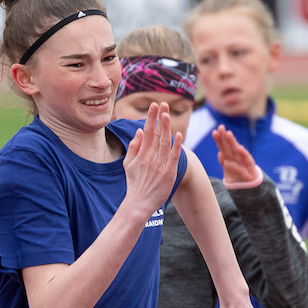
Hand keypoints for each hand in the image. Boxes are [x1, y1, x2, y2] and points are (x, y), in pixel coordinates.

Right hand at [123, 102, 183, 217]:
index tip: (153, 105)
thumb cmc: (134, 184)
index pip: (147, 131)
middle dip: (158, 117)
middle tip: (162, 103)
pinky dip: (176, 146)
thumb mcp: (128, 164)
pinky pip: (173, 157)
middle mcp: (150, 157)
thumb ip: (133, 147)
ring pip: (164, 142)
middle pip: (156, 134)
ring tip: (167, 113)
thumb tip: (140, 130)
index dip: (151, 117)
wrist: (138, 204)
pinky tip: (178, 135)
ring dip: (166, 127)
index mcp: (141, 154)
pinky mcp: (168, 173)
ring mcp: (160, 165)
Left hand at [213, 125, 260, 185]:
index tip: (214, 132)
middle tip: (221, 127)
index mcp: (234, 159)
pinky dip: (238, 161)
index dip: (220, 140)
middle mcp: (240, 160)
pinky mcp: (250, 173)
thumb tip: (219, 153)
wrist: (253, 190)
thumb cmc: (240, 179)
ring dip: (233, 143)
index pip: (225, 148)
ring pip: (238, 153)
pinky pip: (243, 167)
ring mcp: (245, 166)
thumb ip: (225, 162)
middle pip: (231, 147)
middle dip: (226, 137)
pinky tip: (235, 154)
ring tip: (228, 134)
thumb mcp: (230, 172)